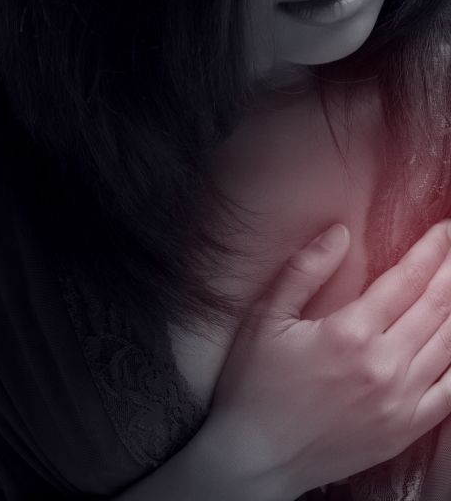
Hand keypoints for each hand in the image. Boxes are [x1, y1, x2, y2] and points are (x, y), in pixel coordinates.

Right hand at [203, 220, 450, 498]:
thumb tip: (339, 233)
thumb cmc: (253, 384)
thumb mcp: (264, 319)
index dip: (431, 250)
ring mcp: (401, 400)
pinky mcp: (406, 428)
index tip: (445, 229)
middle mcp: (385, 364)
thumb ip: (303, 272)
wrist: (257, 456)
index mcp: (349, 332)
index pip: (405, 280)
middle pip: (437, 306)